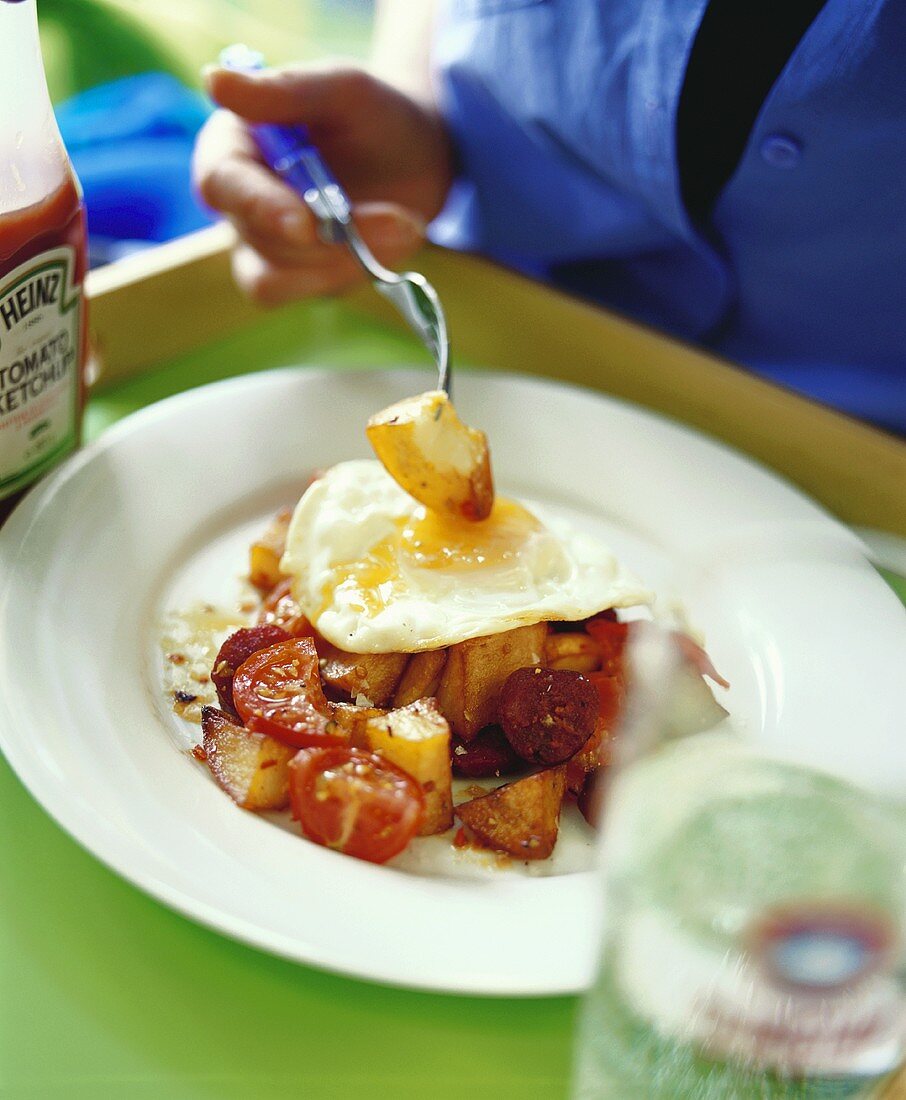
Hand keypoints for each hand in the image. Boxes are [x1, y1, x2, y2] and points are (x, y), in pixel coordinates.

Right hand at [193, 63, 453, 304]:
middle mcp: (237, 202)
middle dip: (326, 239)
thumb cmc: (371, 115)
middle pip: (254, 239)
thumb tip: (215, 81)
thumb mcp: (341, 90)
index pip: (221, 183)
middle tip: (398, 220)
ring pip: (274, 280)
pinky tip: (393, 242)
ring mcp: (262, 247)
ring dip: (342, 261)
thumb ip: (284, 89)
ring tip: (404, 226)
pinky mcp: (297, 277)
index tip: (304, 224)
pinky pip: (308, 292)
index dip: (258, 207)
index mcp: (233, 146)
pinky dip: (354, 274)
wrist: (417, 158)